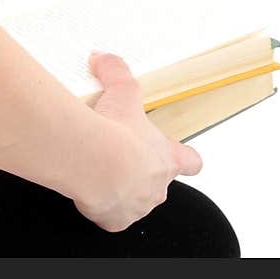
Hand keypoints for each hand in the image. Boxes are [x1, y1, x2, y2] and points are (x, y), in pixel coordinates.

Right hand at [72, 51, 202, 233]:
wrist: (95, 163)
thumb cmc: (116, 133)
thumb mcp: (123, 90)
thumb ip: (116, 70)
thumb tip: (104, 58)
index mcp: (166, 159)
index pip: (191, 161)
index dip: (185, 157)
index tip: (180, 153)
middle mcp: (156, 187)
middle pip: (158, 182)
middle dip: (141, 170)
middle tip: (120, 153)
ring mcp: (137, 207)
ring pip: (133, 199)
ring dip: (120, 187)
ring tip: (100, 167)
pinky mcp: (115, 221)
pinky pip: (110, 215)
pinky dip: (100, 204)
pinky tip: (88, 186)